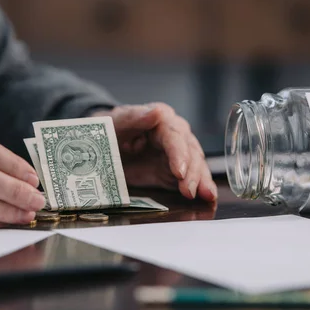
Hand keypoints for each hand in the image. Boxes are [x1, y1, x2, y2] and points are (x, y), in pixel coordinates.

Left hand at [91, 103, 217, 201]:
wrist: (101, 147)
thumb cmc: (110, 130)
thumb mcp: (116, 122)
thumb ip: (135, 117)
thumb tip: (157, 112)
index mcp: (161, 119)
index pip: (175, 135)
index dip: (179, 153)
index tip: (180, 171)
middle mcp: (174, 134)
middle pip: (190, 151)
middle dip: (193, 172)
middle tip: (189, 190)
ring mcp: (177, 154)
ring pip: (196, 165)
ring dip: (201, 181)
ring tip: (206, 195)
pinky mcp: (175, 171)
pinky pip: (192, 178)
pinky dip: (201, 187)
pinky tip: (208, 196)